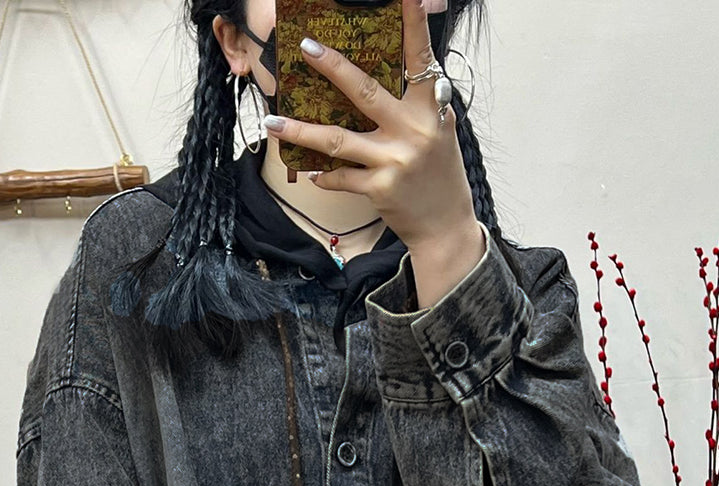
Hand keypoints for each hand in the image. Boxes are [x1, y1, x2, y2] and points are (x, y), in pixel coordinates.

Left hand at [261, 0, 480, 255]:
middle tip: (305, 47)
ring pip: (336, 140)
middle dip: (332, 67)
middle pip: (365, 91)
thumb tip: (383, 83)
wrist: (446, 226)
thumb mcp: (439, 132)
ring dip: (299, 131)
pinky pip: (340, 176)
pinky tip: (310, 172)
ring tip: (271, 122)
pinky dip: (323, 175)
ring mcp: (395, 159)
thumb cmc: (438, 176)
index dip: (414, 25)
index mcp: (431, 109)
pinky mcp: (380, 188)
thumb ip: (419, 105)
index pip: (421, 60)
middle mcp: (414, 130)